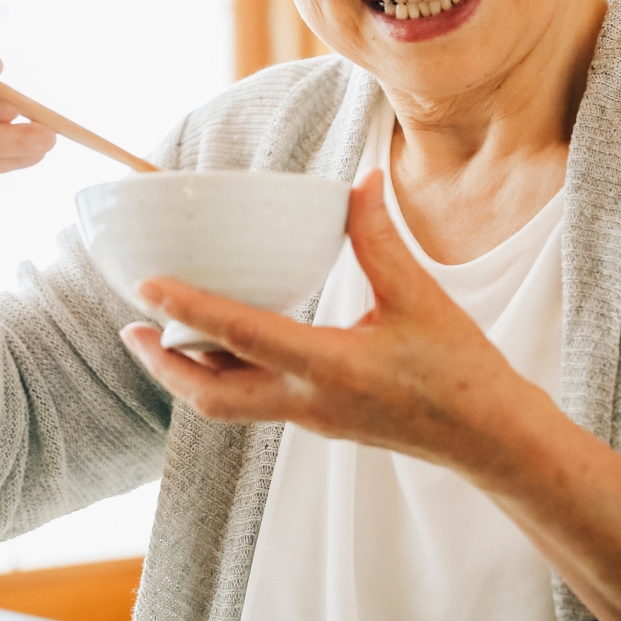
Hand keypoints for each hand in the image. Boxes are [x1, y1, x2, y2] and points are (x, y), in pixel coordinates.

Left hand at [119, 168, 548, 482]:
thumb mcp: (421, 298)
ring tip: (156, 336)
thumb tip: (359, 181)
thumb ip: (380, 240)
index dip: (189, 308)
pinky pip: (252, 402)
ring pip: (226, 404)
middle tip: (131, 326)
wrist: (489, 439)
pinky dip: (221, 375)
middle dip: (164, 363)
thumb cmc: (461, 371)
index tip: (146, 287)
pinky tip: (217, 347)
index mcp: (330, 368)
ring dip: (186, 373)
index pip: (242, 336)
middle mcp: (308, 402)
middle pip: (211, 394)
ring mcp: (310, 418)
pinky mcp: (317, 421)